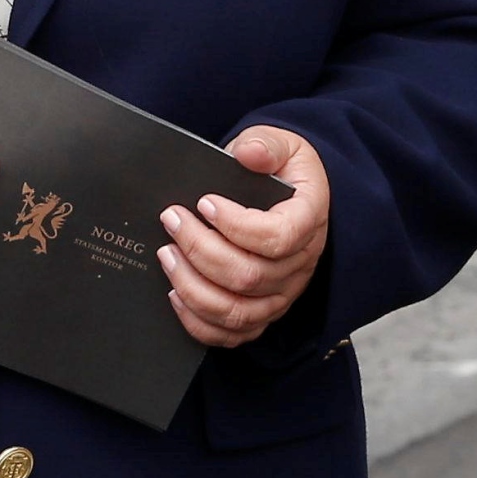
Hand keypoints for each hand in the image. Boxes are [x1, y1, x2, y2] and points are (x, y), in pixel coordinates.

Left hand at [159, 127, 331, 348]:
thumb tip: (248, 153)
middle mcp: (301, 263)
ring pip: (237, 310)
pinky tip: (176, 294)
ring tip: (167, 256)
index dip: (237, 225)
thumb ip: (267, 145)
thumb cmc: (283, 170)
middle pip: (249, 276)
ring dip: (194, 287)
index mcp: (309, 218)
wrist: (292, 194)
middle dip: (201, 250)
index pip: (279, 237)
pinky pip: (233, 333)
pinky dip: (199, 321)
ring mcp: (283, 293)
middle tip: (172, 221)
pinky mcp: (264, 311)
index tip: (204, 203)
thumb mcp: (282, 144)